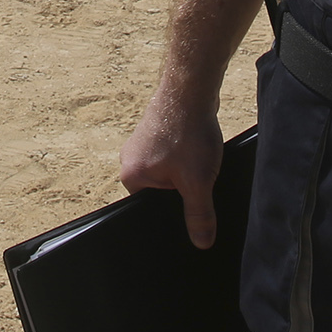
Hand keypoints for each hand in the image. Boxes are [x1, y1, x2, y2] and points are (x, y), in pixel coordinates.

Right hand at [119, 87, 226, 248]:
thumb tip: (202, 243)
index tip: (189, 205)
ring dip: (184, 170)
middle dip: (179, 189)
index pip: (146, 209)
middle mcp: (129, 159)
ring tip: (196, 159)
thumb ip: (199, 215)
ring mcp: (141, 143)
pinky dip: (186, 155)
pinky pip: (170, 154)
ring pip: (166, 172)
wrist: (191, 88)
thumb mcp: (198, 182)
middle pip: (157, 191)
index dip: (169, 211)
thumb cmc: (188, 132)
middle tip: (196, 179)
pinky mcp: (155, 131)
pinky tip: (197, 148)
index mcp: (130, 176)